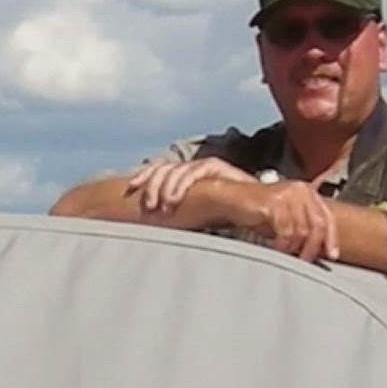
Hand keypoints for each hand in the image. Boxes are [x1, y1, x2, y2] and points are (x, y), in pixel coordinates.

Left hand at [126, 157, 255, 215]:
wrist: (255, 210)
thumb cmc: (222, 216)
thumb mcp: (191, 214)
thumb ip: (175, 213)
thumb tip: (151, 222)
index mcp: (183, 175)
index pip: (158, 168)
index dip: (143, 176)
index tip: (131, 189)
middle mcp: (191, 167)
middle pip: (163, 167)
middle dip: (152, 186)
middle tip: (150, 207)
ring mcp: (203, 166)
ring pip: (176, 170)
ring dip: (166, 188)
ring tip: (164, 207)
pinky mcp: (216, 168)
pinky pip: (194, 171)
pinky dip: (182, 184)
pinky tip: (175, 199)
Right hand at [244, 180, 339, 263]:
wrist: (233, 198)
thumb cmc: (259, 209)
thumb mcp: (287, 218)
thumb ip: (304, 228)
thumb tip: (318, 250)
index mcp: (307, 192)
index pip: (327, 217)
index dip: (331, 238)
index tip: (331, 255)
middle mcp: (301, 190)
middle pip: (318, 225)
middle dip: (313, 247)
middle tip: (306, 260)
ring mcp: (288, 195)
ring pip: (303, 230)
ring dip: (294, 247)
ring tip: (286, 252)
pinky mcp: (274, 202)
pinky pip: (286, 230)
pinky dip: (283, 243)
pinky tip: (277, 247)